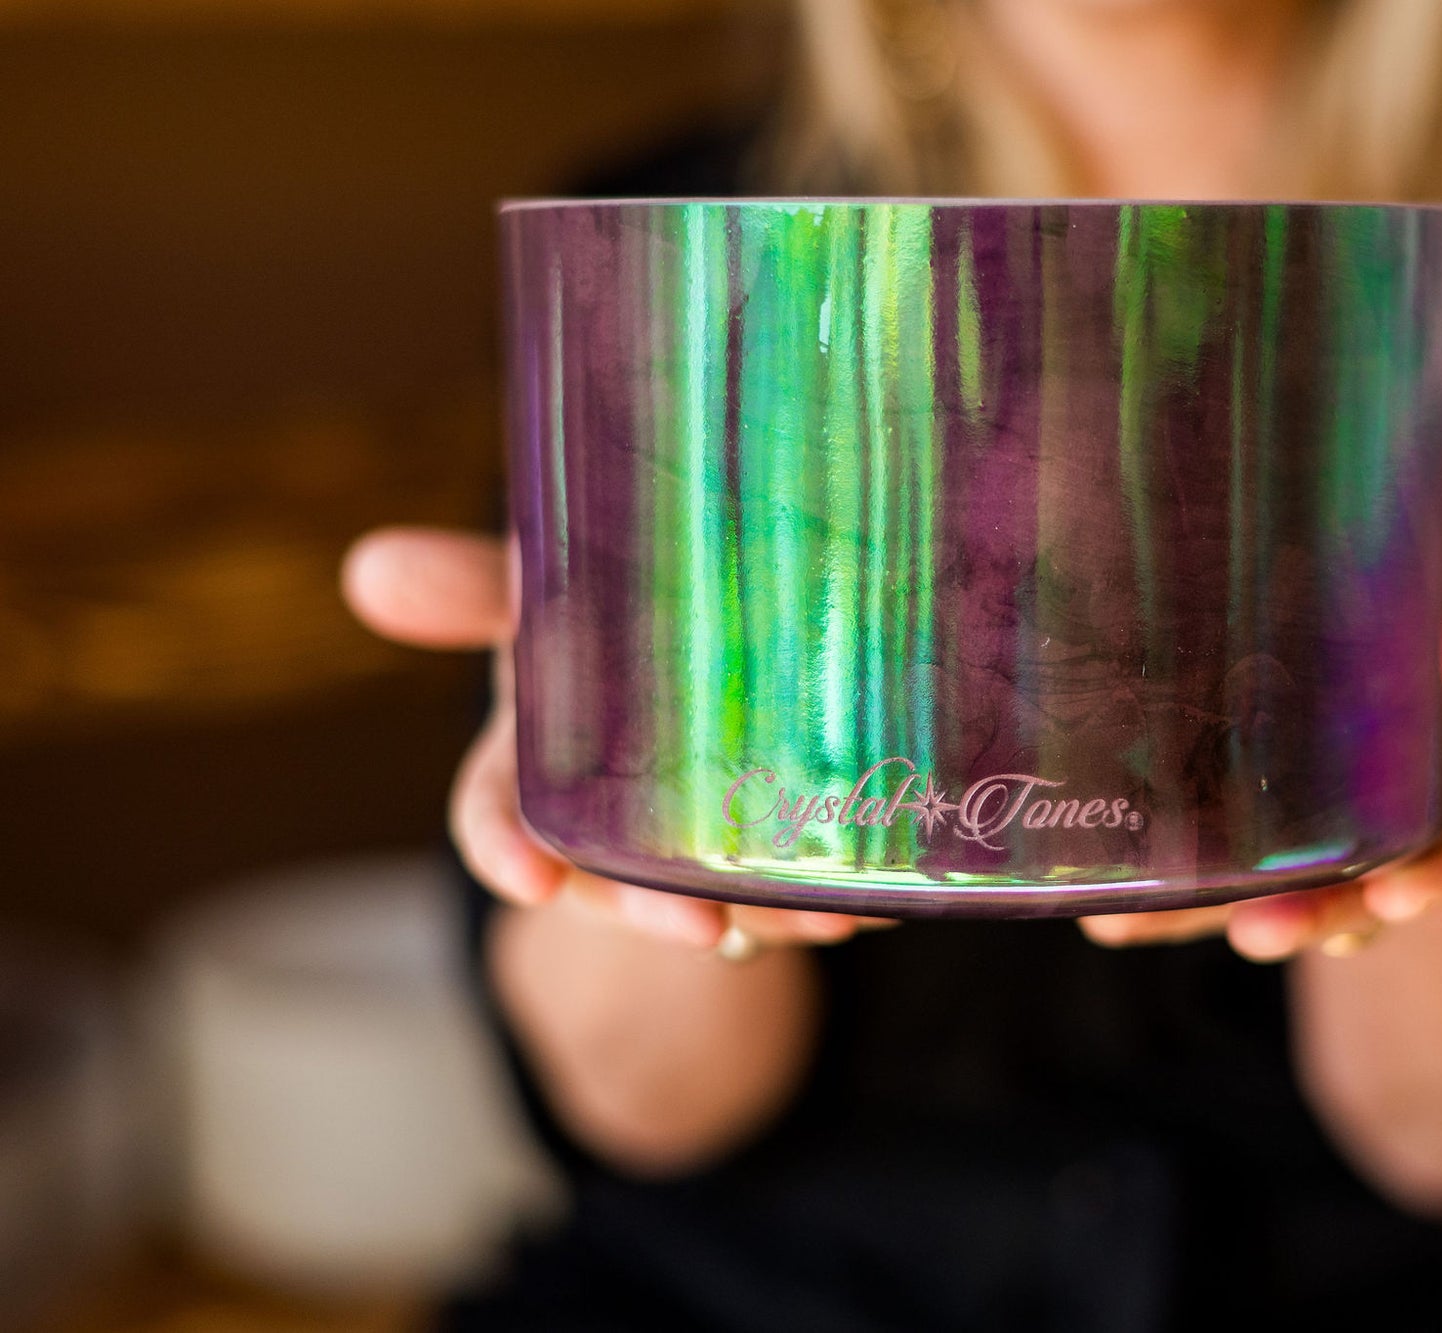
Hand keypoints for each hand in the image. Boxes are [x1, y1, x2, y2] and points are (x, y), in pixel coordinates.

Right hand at [340, 526, 895, 953]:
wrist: (701, 672)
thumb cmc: (606, 627)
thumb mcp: (544, 596)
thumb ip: (473, 588)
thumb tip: (368, 571)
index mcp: (534, 762)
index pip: (496, 817)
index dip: (507, 851)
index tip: (529, 879)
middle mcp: (604, 827)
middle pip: (616, 884)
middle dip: (653, 909)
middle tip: (699, 925)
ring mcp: (686, 854)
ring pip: (720, 900)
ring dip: (766, 915)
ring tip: (820, 914)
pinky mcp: (766, 863)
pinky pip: (800, 895)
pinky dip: (837, 899)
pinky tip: (878, 900)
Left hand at [1078, 595, 1441, 960]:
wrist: (1421, 754)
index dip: (1440, 880)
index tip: (1401, 900)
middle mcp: (1389, 852)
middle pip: (1353, 900)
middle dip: (1322, 916)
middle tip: (1273, 934)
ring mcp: (1321, 859)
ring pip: (1280, 898)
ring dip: (1227, 915)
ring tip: (1158, 927)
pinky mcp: (1252, 859)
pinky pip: (1205, 892)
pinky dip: (1155, 913)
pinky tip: (1101, 922)